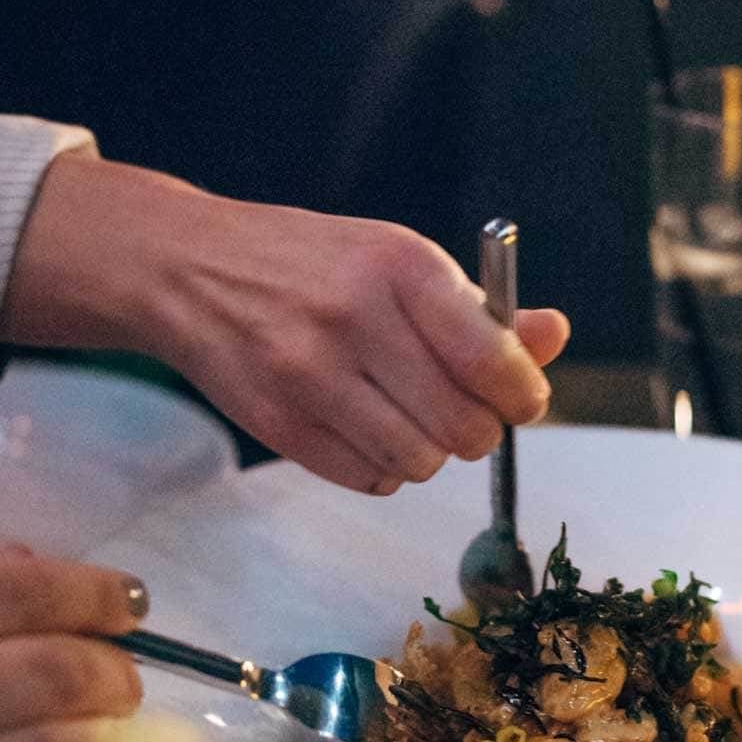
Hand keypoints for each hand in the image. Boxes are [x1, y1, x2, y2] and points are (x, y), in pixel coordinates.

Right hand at [1, 157, 570, 493]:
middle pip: (463, 427)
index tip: (518, 400)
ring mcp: (310, 375)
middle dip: (476, 433)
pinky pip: (369, 481)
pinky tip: (363, 429)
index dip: (521, 395)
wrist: (189, 270)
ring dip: (427, 454)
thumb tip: (553, 337)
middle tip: (461, 416)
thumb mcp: (398, 260)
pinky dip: (382, 469)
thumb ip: (482, 310)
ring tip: (405, 418)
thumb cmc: (313, 265)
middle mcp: (355, 318)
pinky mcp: (278, 424)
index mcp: (400, 265)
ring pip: (419, 463)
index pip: (492, 360)